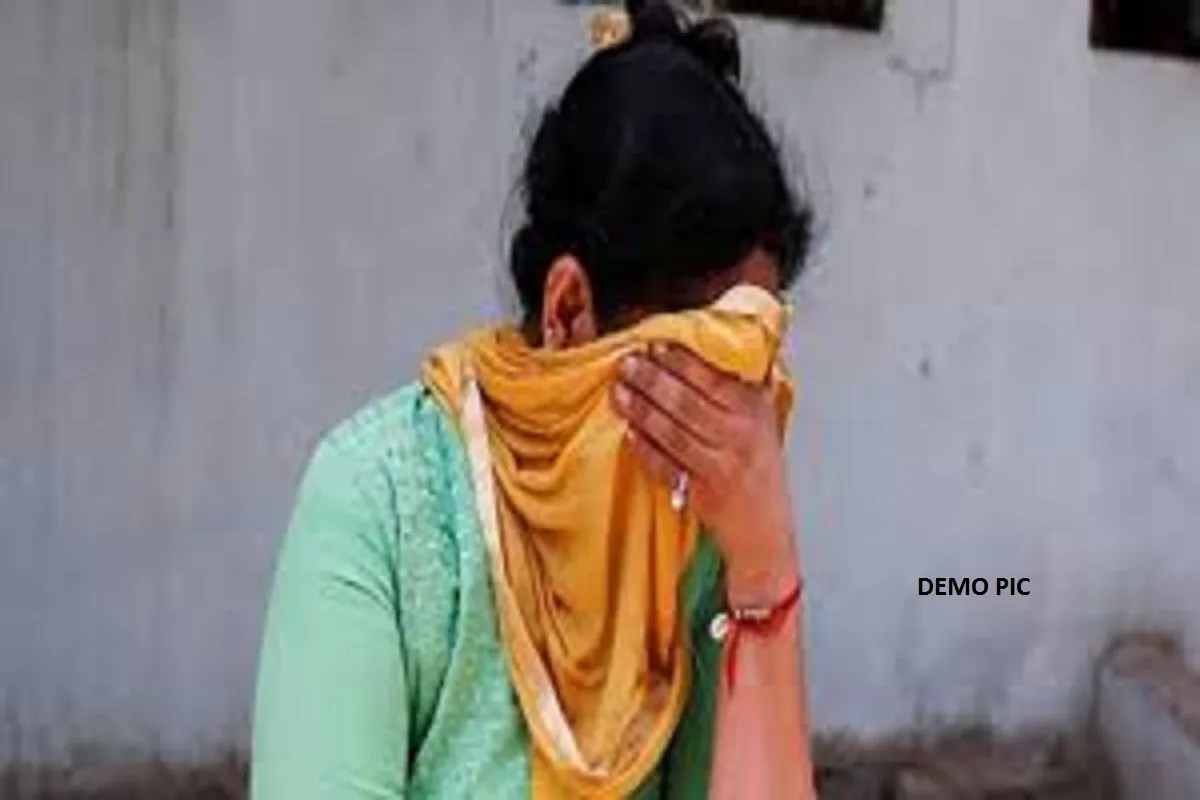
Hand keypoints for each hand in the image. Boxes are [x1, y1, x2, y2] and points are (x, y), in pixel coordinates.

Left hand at [612, 343, 798, 605]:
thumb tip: (728, 339)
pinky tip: (629, 433)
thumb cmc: (761, 470)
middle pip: (686, 402)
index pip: (712, 378)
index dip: (680, 361)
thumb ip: (746, 383)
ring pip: (673, 432)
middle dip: (652, 380)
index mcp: (755, 411)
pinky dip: (646, 449)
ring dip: (641, 410)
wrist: (767, 530)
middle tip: (627, 363)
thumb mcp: (765, 420)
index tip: (655, 345)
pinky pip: (667, 466)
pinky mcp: (702, 493)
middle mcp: (740, 436)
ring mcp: (721, 466)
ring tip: (618, 392)